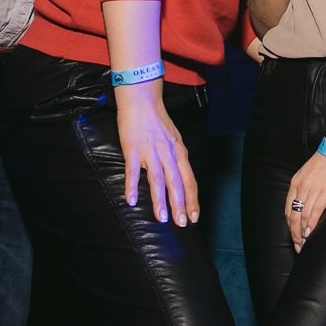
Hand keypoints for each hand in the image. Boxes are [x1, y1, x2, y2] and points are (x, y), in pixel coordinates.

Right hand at [115, 84, 197, 225]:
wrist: (142, 101)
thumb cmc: (157, 121)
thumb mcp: (174, 140)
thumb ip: (176, 159)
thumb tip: (179, 178)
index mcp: (179, 152)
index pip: (190, 180)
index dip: (192, 199)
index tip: (194, 216)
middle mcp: (168, 154)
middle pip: (177, 183)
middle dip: (180, 205)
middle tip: (182, 223)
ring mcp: (150, 152)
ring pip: (158, 180)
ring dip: (160, 201)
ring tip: (163, 219)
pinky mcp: (133, 150)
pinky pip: (133, 172)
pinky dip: (132, 186)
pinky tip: (131, 201)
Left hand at [286, 143, 325, 250]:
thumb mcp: (310, 172)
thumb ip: (306, 185)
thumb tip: (308, 201)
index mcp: (296, 182)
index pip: (288, 209)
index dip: (289, 225)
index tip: (294, 236)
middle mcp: (301, 186)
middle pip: (293, 216)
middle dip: (294, 234)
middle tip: (298, 247)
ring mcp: (312, 189)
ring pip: (302, 217)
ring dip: (302, 234)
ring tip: (305, 245)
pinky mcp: (325, 191)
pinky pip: (315, 212)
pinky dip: (311, 225)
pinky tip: (311, 234)